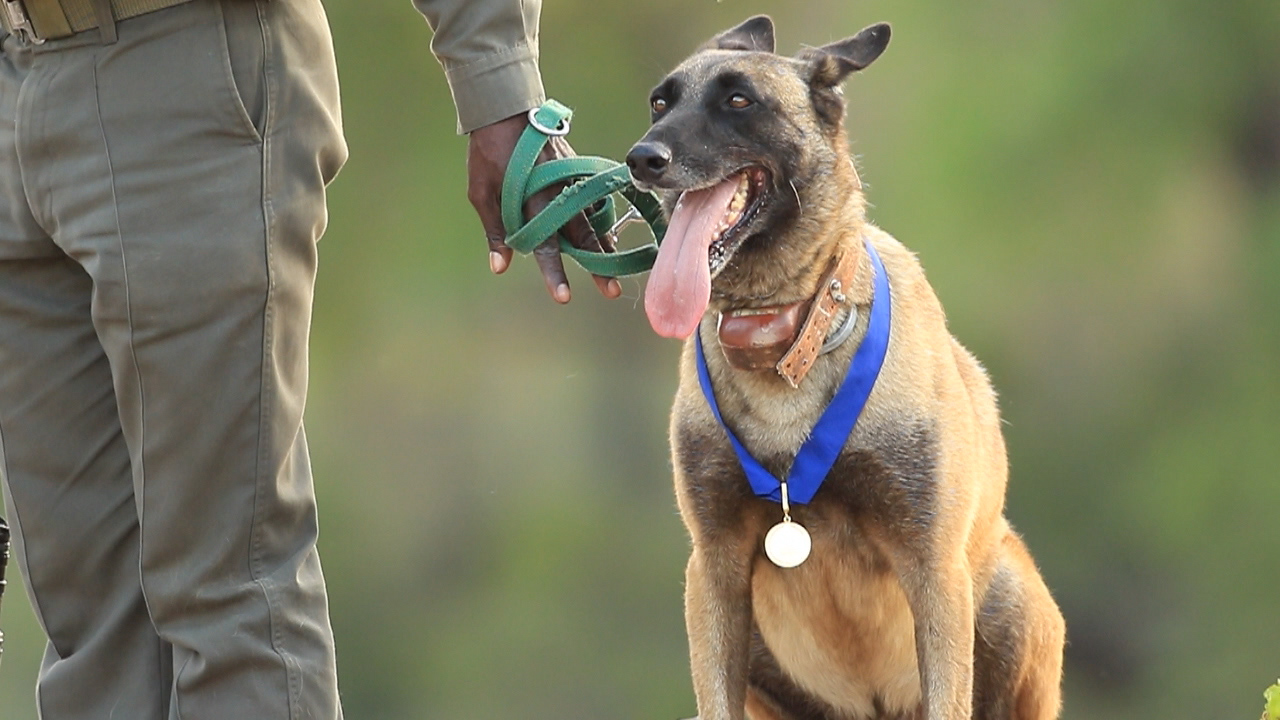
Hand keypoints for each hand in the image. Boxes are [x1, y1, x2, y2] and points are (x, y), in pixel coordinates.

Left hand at [467, 113, 620, 302]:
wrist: (507, 110)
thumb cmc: (489, 153)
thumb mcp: (481, 191)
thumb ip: (495, 229)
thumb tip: (499, 267)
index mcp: (532, 199)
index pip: (545, 243)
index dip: (553, 272)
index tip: (564, 297)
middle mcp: (557, 191)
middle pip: (582, 236)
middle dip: (598, 265)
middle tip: (612, 291)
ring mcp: (571, 179)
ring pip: (593, 217)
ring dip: (604, 243)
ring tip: (616, 264)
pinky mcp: (577, 169)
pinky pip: (592, 199)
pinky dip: (600, 218)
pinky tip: (606, 234)